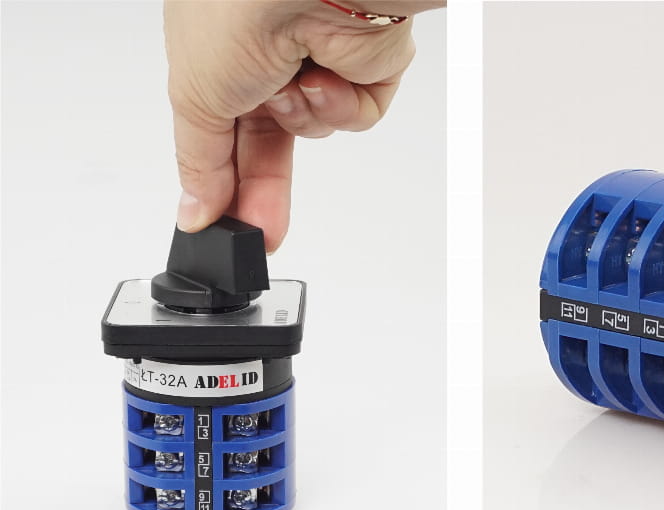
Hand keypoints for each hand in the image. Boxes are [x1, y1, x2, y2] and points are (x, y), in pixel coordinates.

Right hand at [166, 0, 438, 250]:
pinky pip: (355, 117)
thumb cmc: (237, 15)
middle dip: (264, 188)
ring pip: (314, 128)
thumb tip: (193, 210)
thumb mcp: (195, 97)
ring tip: (290, 82)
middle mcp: (271, 52)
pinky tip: (327, 77)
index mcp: (220, 51)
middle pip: (270, 140)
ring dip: (300, 118)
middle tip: (260, 233)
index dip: (222, 179)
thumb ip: (198, 161)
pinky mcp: (368, 66)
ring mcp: (322, 58)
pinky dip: (340, 106)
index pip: (222, 129)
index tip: (218, 226)